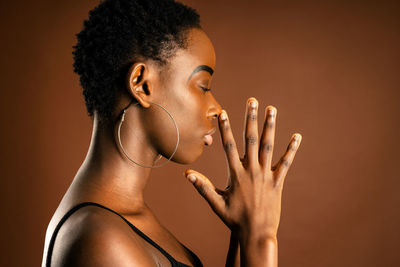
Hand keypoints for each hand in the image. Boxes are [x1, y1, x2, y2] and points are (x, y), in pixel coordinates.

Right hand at [185, 97, 301, 239]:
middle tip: (252, 101)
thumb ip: (203, 187)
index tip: (223, 113)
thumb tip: (187, 174)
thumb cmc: (234, 219)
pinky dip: (291, 149)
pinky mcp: (278, 182)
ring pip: (268, 146)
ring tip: (271, 109)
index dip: (226, 129)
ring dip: (270, 126)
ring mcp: (266, 175)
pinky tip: (297, 136)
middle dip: (250, 118)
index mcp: (236, 175)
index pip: (229, 147)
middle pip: (251, 140)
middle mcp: (252, 171)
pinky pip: (286, 163)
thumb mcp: (216, 203)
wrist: (257, 233)